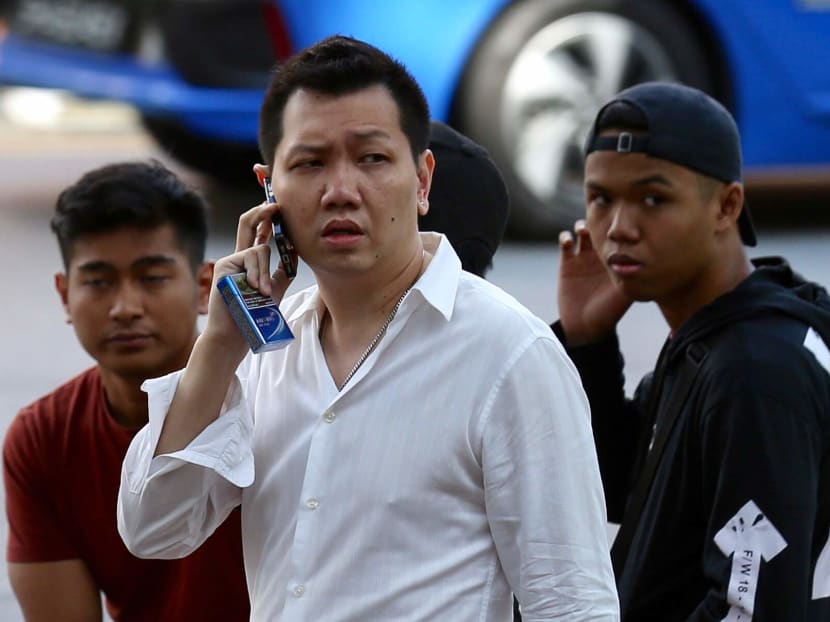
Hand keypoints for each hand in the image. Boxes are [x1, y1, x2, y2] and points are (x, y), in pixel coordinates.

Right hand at [203, 202, 296, 350]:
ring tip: (264, 292)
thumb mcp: (276, 287)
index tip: (278, 209)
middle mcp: (239, 258)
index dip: (267, 219)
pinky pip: (251, 258)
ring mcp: (230, 261)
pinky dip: (258, 273)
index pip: (258, 235)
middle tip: (275, 205)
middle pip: (248, 224)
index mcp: (250, 263)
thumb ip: (283, 268)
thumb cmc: (256, 314)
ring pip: (260, 250)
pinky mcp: (225, 265)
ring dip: (266, 272)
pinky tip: (256, 288)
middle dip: (262, 212)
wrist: (237, 333)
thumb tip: (294, 247)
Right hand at [557, 220, 631, 344]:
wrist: (584, 327)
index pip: (619, 235)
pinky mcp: (567, 263)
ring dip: (583, 226)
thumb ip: (635, 277)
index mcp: (617, 259)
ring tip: (584, 230)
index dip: (620, 226)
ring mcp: (583, 258)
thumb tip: (649, 262)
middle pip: (601, 229)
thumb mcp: (626, 293)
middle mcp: (601, 256)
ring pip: (583, 231)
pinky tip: (569, 241)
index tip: (620, 220)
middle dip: (600, 221)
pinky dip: (566, 237)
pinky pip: (565, 243)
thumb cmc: (609, 312)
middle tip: (600, 221)